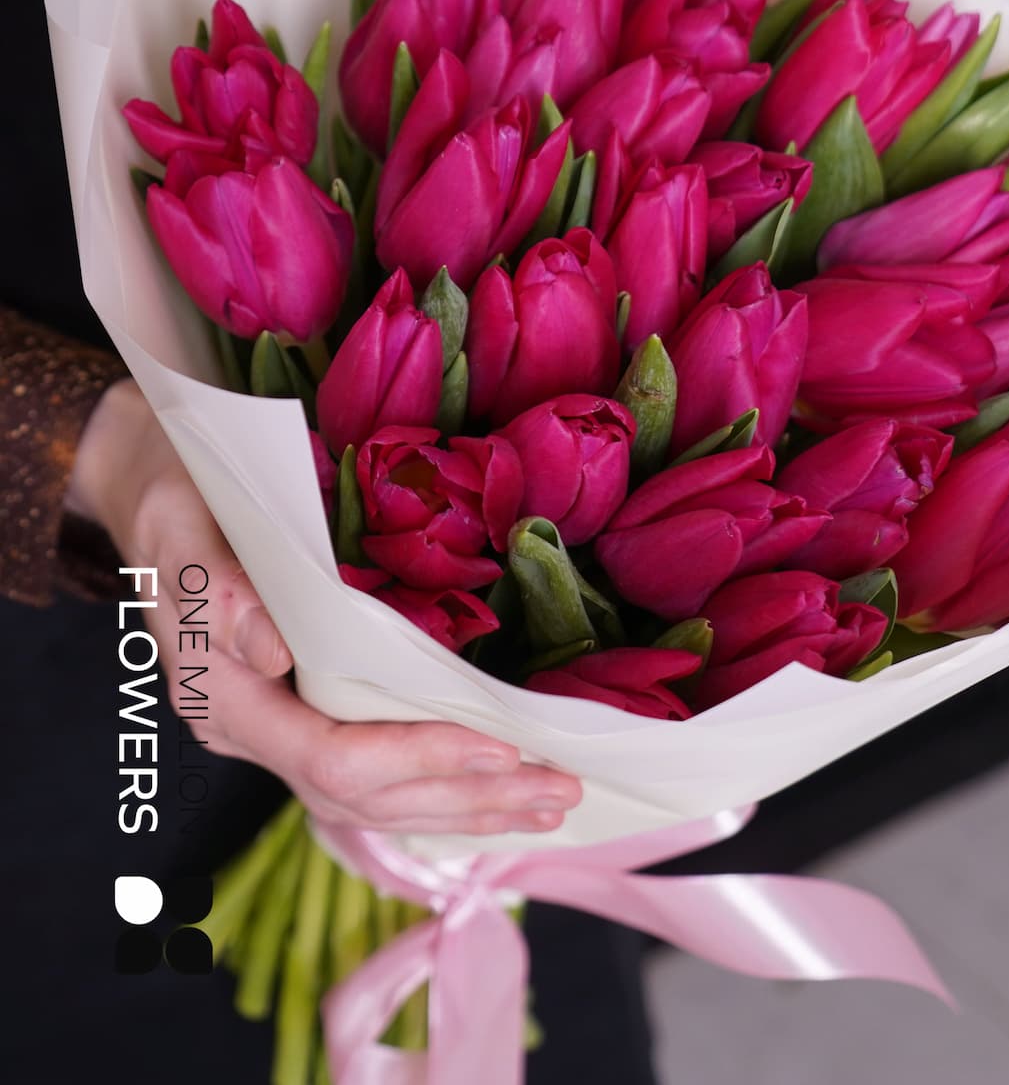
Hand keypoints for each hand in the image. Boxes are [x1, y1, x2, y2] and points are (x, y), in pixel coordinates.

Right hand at [70, 381, 582, 835]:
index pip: (331, 760)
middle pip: (364, 800)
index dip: (418, 760)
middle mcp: (250, 732)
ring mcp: (274, 731)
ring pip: (374, 802)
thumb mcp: (185, 526)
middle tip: (559, 789)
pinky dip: (438, 789)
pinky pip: (373, 776)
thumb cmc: (178, 498)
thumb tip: (271, 650)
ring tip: (550, 802)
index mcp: (224, 698)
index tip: (501, 749)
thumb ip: (217, 590)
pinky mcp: (301, 715)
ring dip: (464, 808)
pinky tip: (495, 790)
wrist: (157, 493)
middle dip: (464, 798)